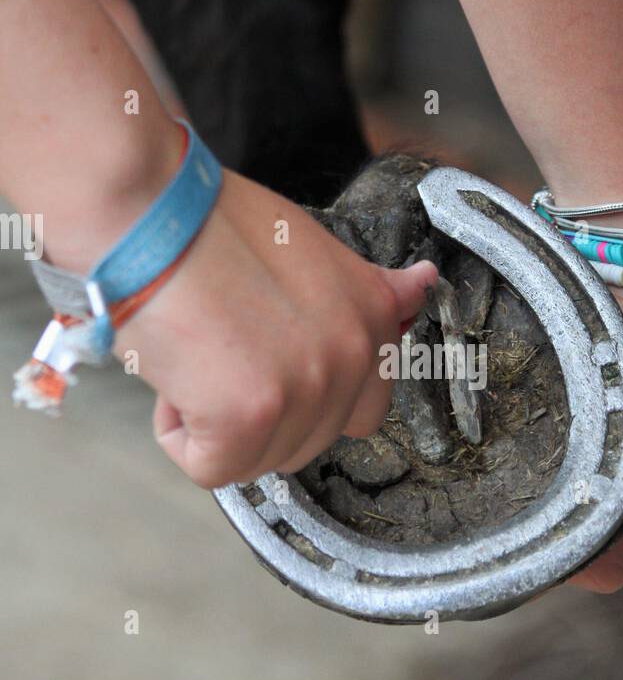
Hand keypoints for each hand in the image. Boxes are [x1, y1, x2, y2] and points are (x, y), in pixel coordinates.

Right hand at [114, 170, 436, 488]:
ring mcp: (306, 389)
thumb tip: (421, 286)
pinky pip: (214, 468)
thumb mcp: (313, 246)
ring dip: (217, 423)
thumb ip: (364, 290)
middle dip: (260, 412)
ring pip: (260, 458)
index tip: (272, 366)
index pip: (366, 407)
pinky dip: (181, 433)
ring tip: (199, 352)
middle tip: (223, 347)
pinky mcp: (248, 418)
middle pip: (308, 440)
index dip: (308, 397)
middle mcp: (350, 356)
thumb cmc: (207, 221)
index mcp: (371, 316)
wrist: (146, 211)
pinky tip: (178, 375)